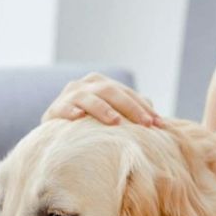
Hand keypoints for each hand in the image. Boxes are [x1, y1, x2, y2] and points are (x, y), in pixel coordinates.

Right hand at [42, 72, 162, 126]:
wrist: (57, 132)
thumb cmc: (90, 124)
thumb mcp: (111, 115)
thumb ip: (130, 110)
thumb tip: (155, 113)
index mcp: (102, 83)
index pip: (127, 93)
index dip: (143, 108)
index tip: (159, 124)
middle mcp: (86, 85)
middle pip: (111, 92)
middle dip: (131, 108)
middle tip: (146, 124)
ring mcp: (70, 95)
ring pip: (89, 98)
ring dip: (103, 109)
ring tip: (116, 121)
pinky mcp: (55, 108)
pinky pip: (63, 108)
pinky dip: (70, 111)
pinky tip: (78, 117)